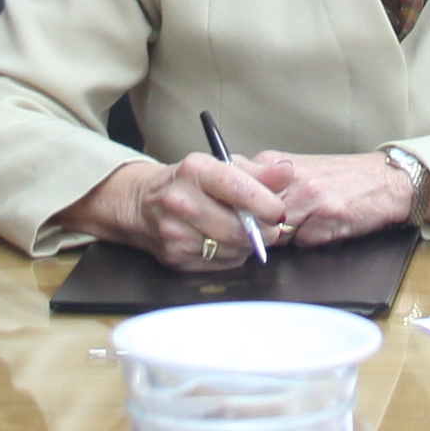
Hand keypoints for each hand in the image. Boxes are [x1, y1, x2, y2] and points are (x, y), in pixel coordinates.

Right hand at [86, 152, 292, 268]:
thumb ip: (259, 172)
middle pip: (237, 226)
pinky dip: (231, 256)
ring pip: (232, 249)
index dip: (265, 203)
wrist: (142, 203)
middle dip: (262, 230)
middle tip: (270, 226)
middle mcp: (181, 201)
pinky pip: (220, 264)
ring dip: (247, 244)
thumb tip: (287, 172)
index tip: (279, 211)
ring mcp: (175, 232)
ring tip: (245, 231)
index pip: (238, 188)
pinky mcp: (175, 256)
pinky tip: (225, 242)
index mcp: (195, 171)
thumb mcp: (223, 167)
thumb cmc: (190, 183)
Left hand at [245, 149, 422, 242]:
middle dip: (255, 227)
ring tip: (303, 223)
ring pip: (272, 233)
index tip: (236, 217)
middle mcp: (287, 178)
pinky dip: (307, 241)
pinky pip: (300, 243)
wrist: (384, 181)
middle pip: (250, 215)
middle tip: (272, 226)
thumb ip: (263, 183)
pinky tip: (322, 227)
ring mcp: (307, 198)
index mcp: (275, 162)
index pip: (233, 189)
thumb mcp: (295, 170)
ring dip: (282, 237)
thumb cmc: (339, 178)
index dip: (232, 209)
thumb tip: (229, 205)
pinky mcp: (324, 219)